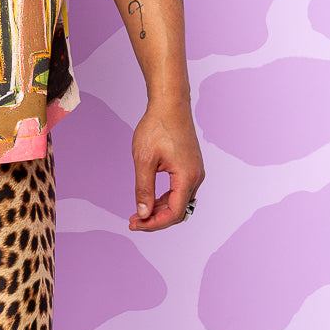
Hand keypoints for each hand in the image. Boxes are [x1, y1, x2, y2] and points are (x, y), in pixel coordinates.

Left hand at [129, 101, 204, 231]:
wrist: (170, 105)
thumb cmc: (156, 128)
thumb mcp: (143, 160)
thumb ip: (143, 189)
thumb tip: (143, 213)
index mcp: (187, 176)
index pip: (174, 213)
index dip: (155, 223)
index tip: (135, 224)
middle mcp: (196, 177)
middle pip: (179, 211)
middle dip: (156, 219)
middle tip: (133, 221)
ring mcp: (194, 172)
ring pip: (179, 202)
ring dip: (160, 210)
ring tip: (138, 212)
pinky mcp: (190, 167)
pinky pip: (180, 191)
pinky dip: (165, 199)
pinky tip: (149, 200)